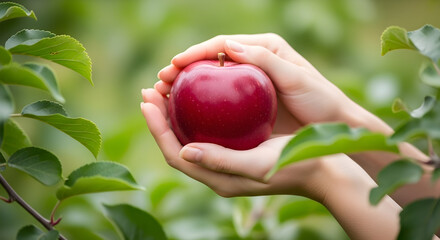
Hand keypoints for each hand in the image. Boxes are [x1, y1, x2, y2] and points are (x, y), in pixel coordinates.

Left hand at [141, 88, 339, 200]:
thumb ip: (220, 161)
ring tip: (165, 92)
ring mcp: (225, 163)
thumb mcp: (256, 165)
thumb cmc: (293, 166)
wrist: (321, 170)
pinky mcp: (235, 152)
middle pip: (176, 144)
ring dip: (173, 115)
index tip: (146, 100)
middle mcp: (216, 172)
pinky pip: (206, 133)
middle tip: (149, 90)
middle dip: (159, 119)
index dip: (157, 128)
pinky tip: (196, 98)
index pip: (174, 154)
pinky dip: (194, 115)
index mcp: (216, 179)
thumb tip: (183, 151)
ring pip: (189, 137)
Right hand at [155, 33, 364, 133]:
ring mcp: (250, 83)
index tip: (174, 65)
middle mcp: (254, 61)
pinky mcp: (250, 103)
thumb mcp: (297, 78)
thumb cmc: (321, 100)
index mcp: (265, 48)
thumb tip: (229, 46)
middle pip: (212, 60)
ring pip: (212, 79)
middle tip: (161, 81)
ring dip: (188, 85)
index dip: (196, 53)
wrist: (336, 124)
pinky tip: (187, 112)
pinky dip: (203, 103)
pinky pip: (221, 99)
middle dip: (184, 68)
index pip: (222, 45)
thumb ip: (265, 59)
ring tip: (165, 95)